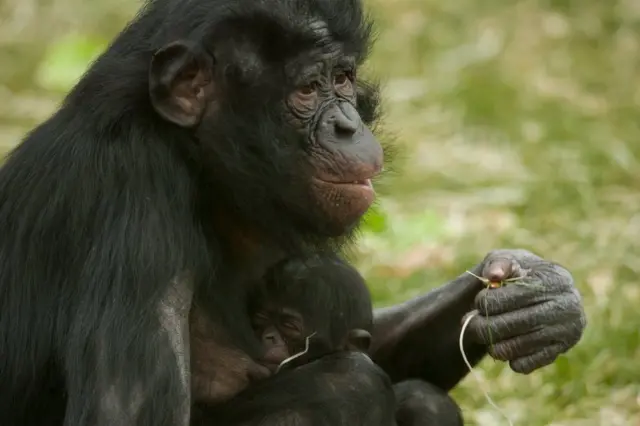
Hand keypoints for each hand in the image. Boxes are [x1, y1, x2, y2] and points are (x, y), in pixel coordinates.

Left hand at [463, 249, 586, 373]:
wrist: (550, 291)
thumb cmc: (523, 272)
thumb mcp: (510, 259)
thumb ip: (498, 263)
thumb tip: (492, 275)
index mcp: (553, 279)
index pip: (505, 299)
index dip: (485, 302)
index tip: (479, 301)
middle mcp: (565, 306)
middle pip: (509, 325)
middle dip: (482, 326)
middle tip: (470, 323)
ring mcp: (566, 331)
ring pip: (515, 347)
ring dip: (492, 344)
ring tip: (485, 334)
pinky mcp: (561, 350)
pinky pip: (526, 364)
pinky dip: (510, 358)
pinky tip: (505, 345)